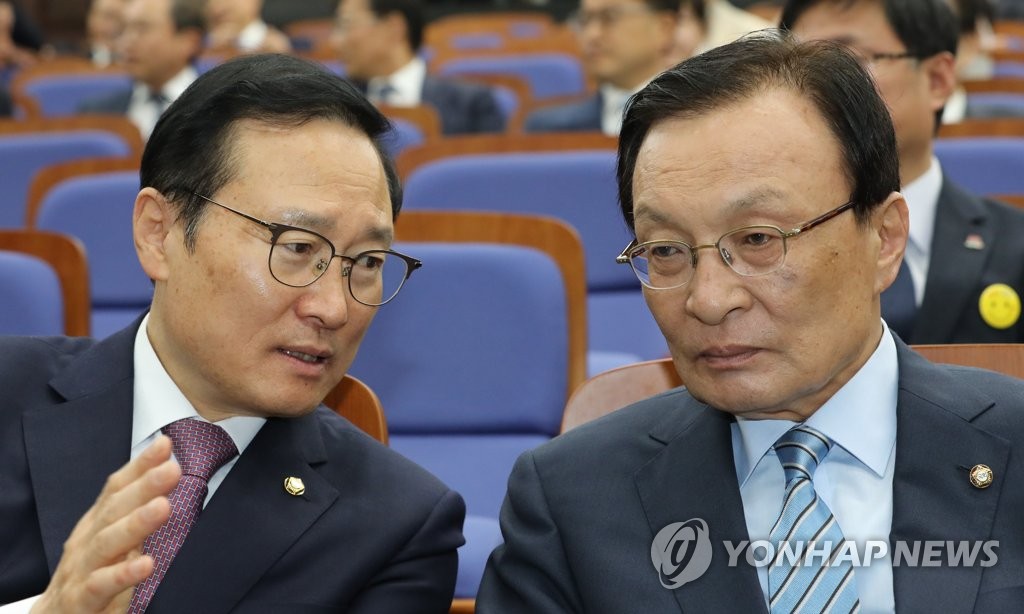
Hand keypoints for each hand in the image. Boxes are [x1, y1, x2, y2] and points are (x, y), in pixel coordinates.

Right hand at [32, 436, 180, 613]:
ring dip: (135, 524)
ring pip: (107, 543)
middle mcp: (86, 541)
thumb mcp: (113, 540)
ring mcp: (82, 569)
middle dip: (143, 487)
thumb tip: (165, 476)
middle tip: (171, 469)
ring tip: (163, 507)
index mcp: (95, 524)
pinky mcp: (81, 600)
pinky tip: (146, 564)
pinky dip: (123, 574)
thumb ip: (135, 514)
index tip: (165, 445)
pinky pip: (101, 586)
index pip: (116, 488)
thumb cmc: (90, 575)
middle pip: (114, 510)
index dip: (139, 466)